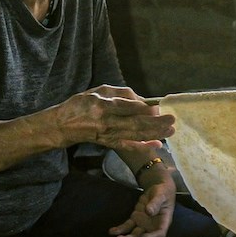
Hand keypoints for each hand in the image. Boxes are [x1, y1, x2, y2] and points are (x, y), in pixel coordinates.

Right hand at [55, 85, 174, 148]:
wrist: (63, 125)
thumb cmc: (82, 104)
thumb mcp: (99, 90)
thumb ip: (122, 93)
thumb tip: (143, 100)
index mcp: (103, 105)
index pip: (129, 107)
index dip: (146, 109)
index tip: (160, 107)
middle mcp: (106, 122)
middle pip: (135, 124)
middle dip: (156, 123)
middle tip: (172, 120)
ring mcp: (108, 135)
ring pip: (135, 136)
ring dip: (155, 134)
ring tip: (170, 131)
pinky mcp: (109, 144)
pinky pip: (129, 146)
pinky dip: (143, 146)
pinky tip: (157, 144)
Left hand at [108, 178, 175, 236]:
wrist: (158, 189)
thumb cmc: (163, 192)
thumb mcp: (161, 195)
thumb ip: (155, 203)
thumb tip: (149, 211)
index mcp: (163, 222)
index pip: (159, 233)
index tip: (144, 236)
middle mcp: (153, 227)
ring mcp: (143, 224)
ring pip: (135, 236)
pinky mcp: (135, 219)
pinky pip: (127, 226)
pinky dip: (119, 230)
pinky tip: (112, 232)